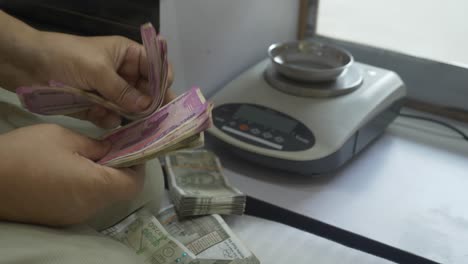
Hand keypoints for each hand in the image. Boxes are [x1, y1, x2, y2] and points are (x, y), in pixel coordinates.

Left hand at [0, 11, 175, 127]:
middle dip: (150, 105)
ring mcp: (111, 92)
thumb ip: (124, 91)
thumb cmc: (66, 58)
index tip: (164, 101)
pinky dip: (109, 120)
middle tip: (156, 123)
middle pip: (147, 92)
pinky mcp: (97, 107)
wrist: (28, 66)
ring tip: (135, 128)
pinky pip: (112, 117)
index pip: (156, 68)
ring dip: (131, 116)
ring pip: (131, 108)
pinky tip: (103, 119)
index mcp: (128, 56)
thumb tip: (148, 107)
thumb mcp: (98, 70)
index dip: (163, 83)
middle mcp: (124, 74)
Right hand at [0, 124, 143, 225]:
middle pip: (120, 191)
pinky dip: (88, 186)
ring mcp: (74, 215)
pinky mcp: (60, 217)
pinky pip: (85, 201)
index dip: (138, 166)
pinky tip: (73, 169)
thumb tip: (112, 148)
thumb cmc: (24, 154)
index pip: (134, 184)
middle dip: (121, 169)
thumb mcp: (63, 137)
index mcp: (96, 186)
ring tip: (90, 155)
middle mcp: (90, 206)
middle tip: (111, 147)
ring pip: (103, 196)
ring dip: (103, 177)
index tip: (132, 148)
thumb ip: (95, 145)